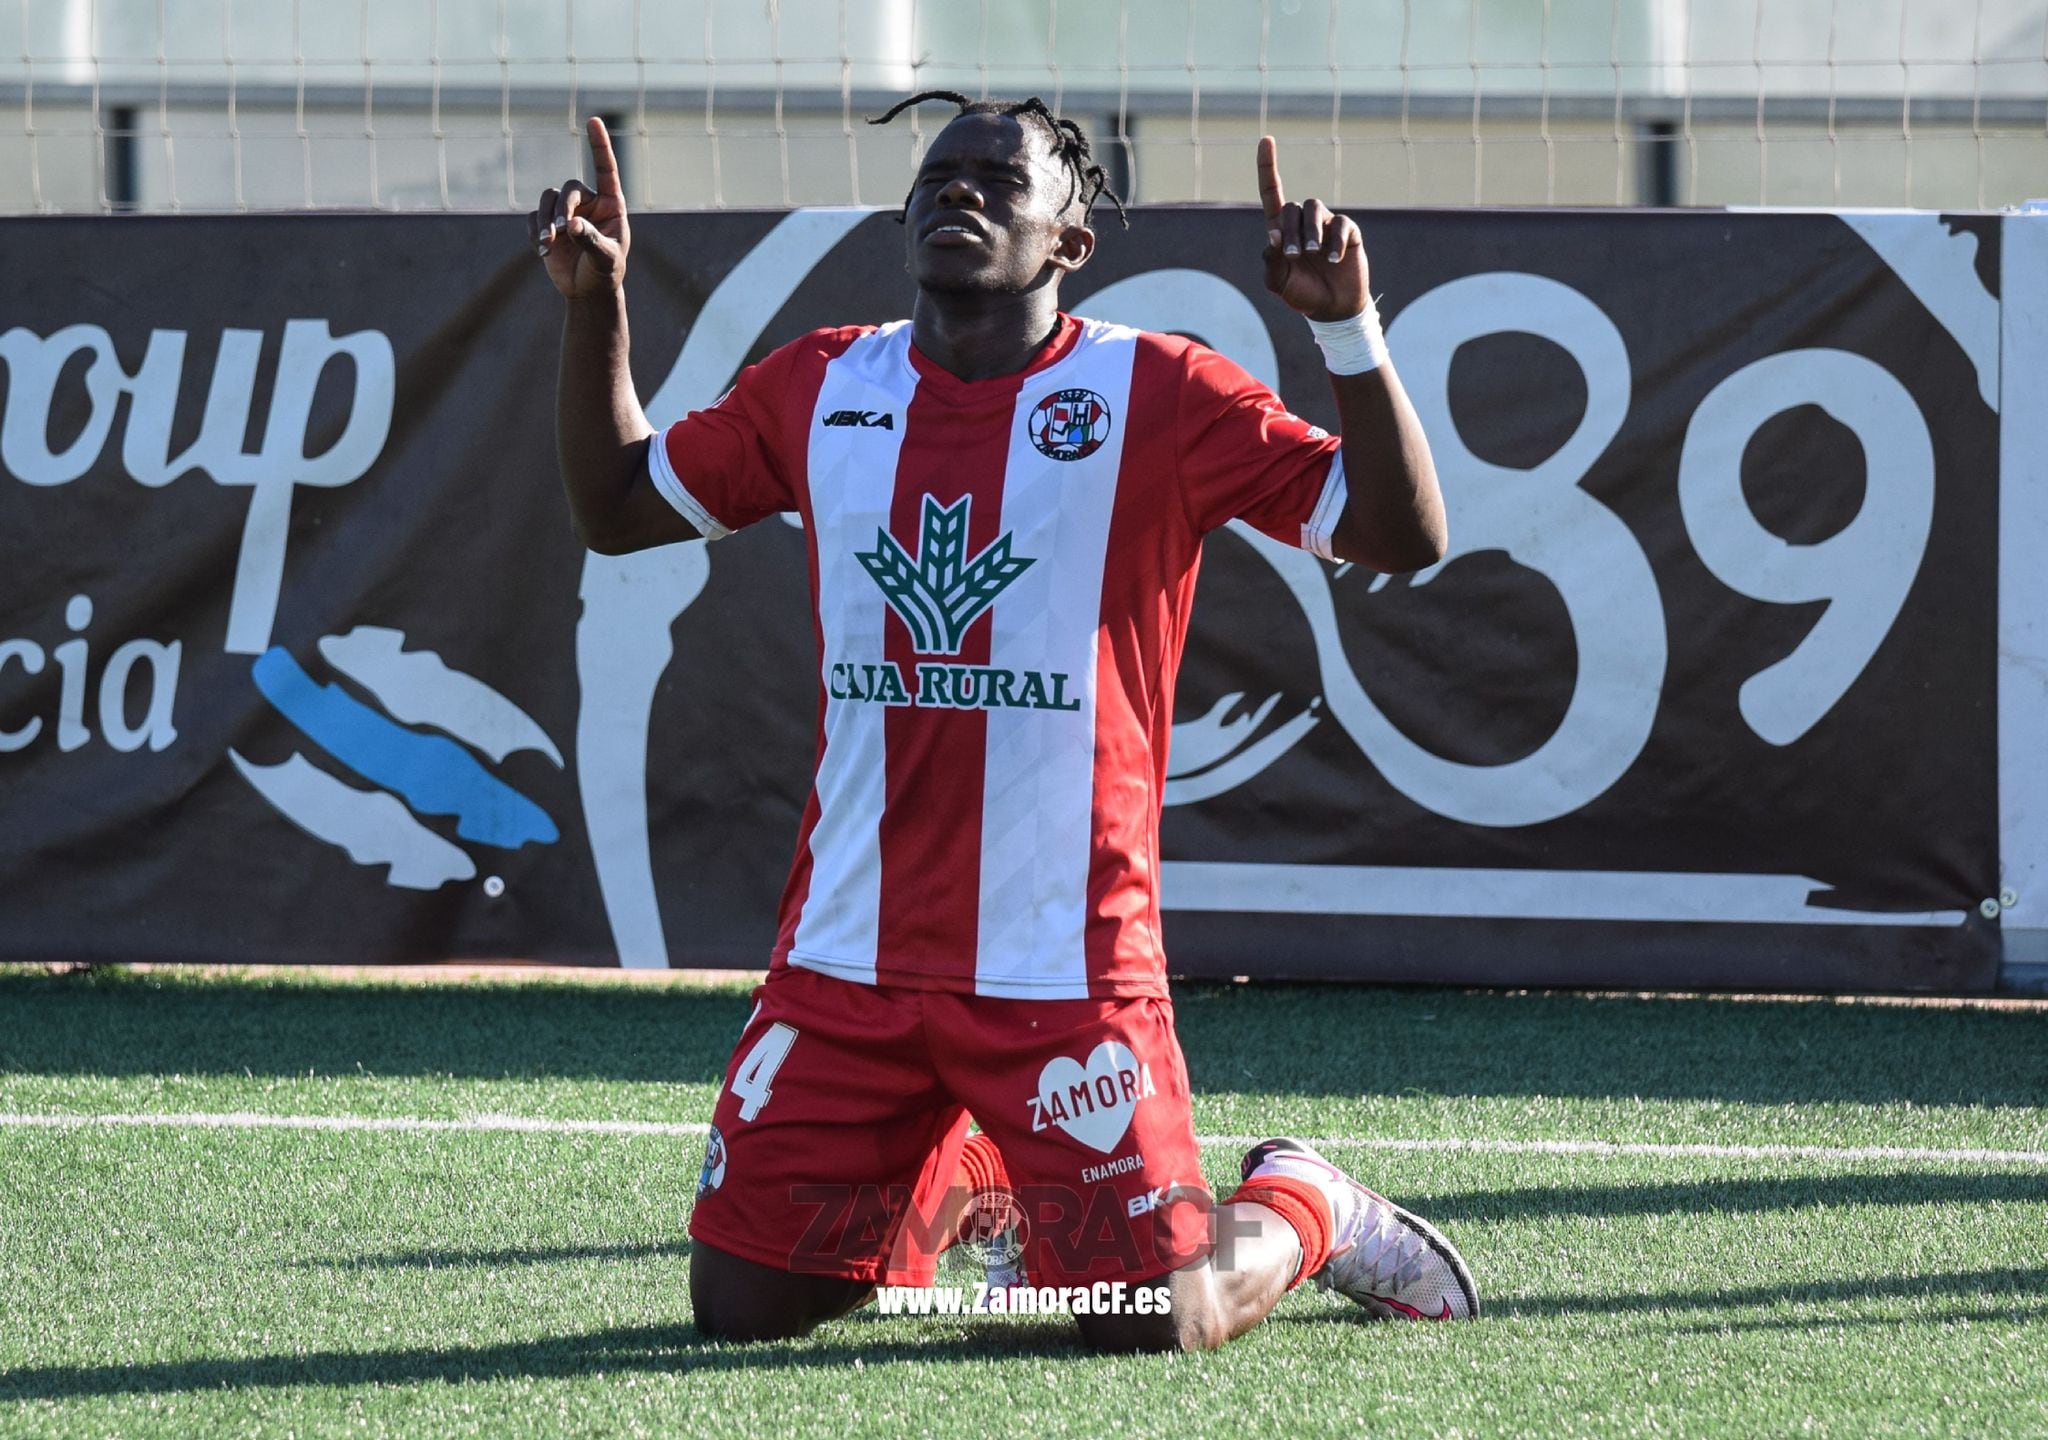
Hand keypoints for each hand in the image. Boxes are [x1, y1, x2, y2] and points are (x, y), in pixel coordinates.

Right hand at [531, 117, 629, 298]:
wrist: (587, 291)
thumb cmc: (604, 272)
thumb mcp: (605, 259)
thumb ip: (592, 241)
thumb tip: (572, 225)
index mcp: (611, 204)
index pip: (605, 169)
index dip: (599, 145)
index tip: (593, 120)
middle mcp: (588, 202)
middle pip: (568, 189)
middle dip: (562, 209)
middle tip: (562, 231)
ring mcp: (566, 211)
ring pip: (548, 200)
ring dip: (545, 221)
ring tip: (548, 246)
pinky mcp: (546, 223)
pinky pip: (534, 218)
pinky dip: (535, 233)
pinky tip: (543, 251)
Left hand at [1256, 136, 1367, 322]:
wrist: (1333, 310)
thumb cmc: (1302, 295)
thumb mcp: (1278, 283)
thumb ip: (1271, 261)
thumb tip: (1272, 231)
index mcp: (1281, 231)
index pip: (1272, 192)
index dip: (1268, 166)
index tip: (1266, 139)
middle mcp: (1303, 223)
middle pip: (1292, 206)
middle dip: (1291, 230)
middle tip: (1295, 255)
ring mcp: (1326, 225)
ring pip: (1314, 207)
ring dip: (1311, 230)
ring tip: (1313, 253)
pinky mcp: (1348, 232)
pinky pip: (1341, 224)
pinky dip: (1335, 242)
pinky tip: (1334, 260)